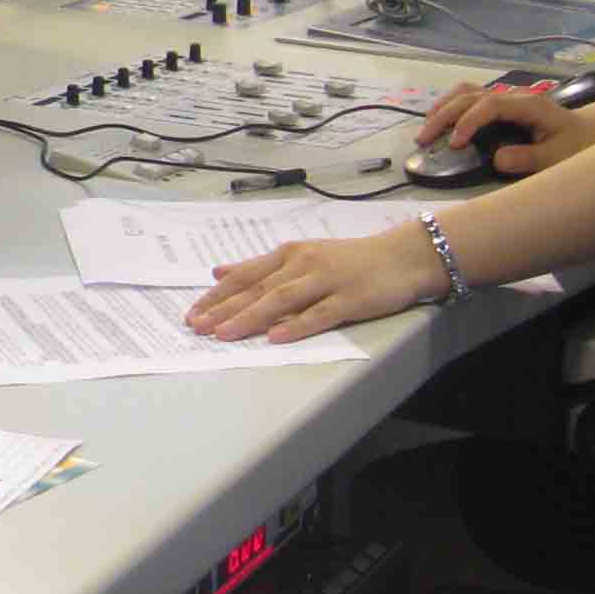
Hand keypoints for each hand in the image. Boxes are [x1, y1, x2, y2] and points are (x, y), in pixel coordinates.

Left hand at [184, 226, 447, 344]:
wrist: (402, 256)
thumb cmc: (350, 260)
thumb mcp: (302, 256)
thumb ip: (262, 267)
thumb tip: (219, 272)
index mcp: (288, 255)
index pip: (244, 275)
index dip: (216, 295)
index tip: (192, 312)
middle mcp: (302, 265)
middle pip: (257, 288)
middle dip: (223, 308)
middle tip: (196, 326)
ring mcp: (326, 281)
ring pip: (281, 300)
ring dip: (250, 317)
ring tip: (225, 333)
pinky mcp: (350, 299)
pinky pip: (320, 314)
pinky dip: (297, 326)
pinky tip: (277, 338)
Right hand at [414, 80, 584, 176]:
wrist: (590, 133)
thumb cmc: (576, 146)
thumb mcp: (557, 158)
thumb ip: (528, 158)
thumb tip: (496, 158)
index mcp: (529, 105)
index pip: (490, 105)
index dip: (468, 122)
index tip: (454, 145)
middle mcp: (514, 95)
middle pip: (471, 95)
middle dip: (444, 115)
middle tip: (424, 139)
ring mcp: (506, 97)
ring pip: (466, 91)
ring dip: (443, 107)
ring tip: (425, 127)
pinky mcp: (501, 104)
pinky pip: (470, 97)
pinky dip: (450, 105)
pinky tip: (439, 119)